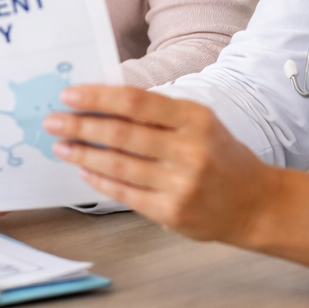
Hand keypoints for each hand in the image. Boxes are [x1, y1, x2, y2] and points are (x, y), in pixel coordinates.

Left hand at [45, 85, 308, 272]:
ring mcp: (180, 183)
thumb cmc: (222, 156)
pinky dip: (101, 181)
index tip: (69, 95)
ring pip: (118, 165)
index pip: (136, 102)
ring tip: (62, 146)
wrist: (256, 204)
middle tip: (53, 121)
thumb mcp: (201, 122)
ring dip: (83, 155)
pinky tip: (85, 171)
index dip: (98, 98)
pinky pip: (126, 193)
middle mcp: (188, 150)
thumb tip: (104, 103)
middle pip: (121, 134)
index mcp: (195, 119)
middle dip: (80, 126)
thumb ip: (159, 114)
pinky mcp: (172, 212)